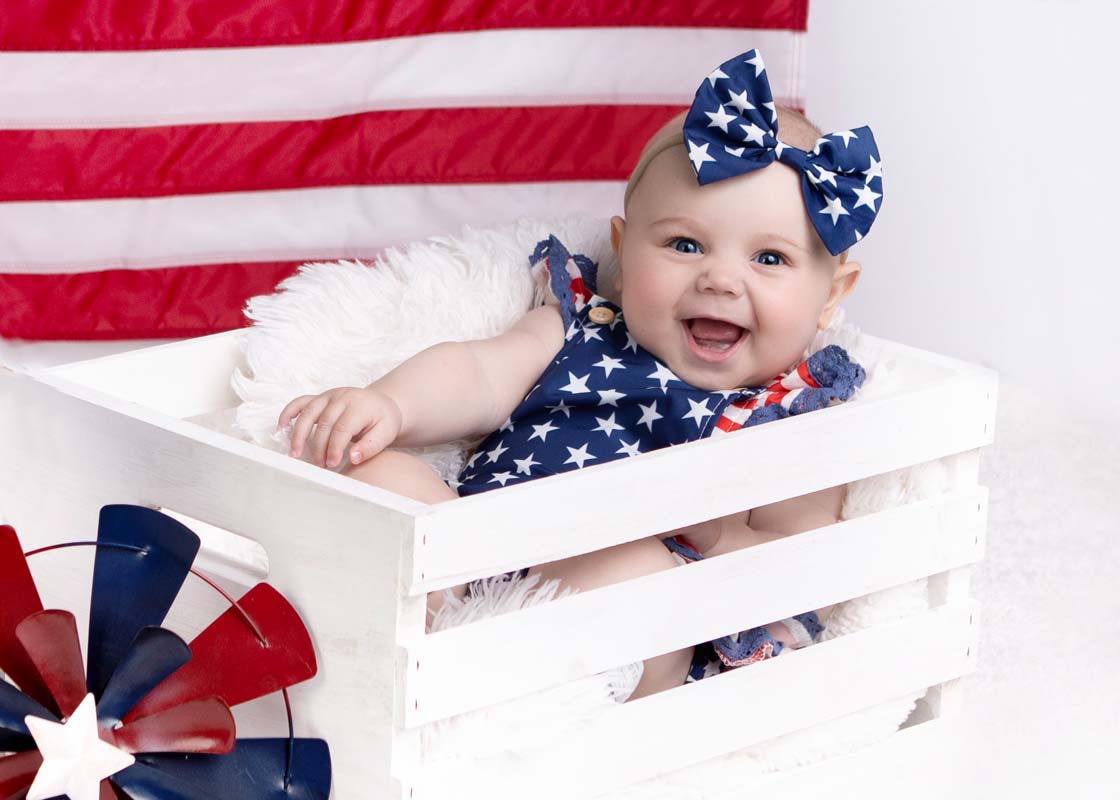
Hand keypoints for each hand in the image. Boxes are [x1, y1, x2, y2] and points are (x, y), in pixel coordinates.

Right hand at [278, 386, 402, 468]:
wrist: (381, 403)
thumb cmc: (383, 420)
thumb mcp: (386, 433)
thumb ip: (371, 446)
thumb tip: (353, 458)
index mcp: (359, 405)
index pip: (342, 428)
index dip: (334, 448)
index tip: (332, 464)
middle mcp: (341, 397)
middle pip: (323, 423)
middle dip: (319, 447)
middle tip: (319, 466)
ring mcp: (328, 396)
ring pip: (307, 413)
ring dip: (298, 434)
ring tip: (295, 454)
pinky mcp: (319, 397)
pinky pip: (300, 402)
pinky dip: (288, 413)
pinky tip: (281, 429)